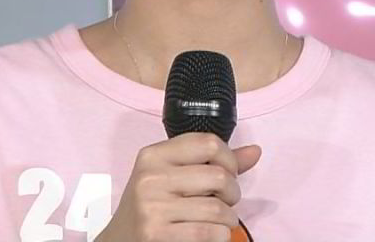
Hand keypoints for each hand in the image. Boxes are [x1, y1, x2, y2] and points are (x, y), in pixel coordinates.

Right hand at [95, 132, 261, 241]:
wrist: (119, 241)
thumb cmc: (152, 206)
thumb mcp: (172, 176)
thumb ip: (212, 163)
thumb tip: (255, 151)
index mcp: (154, 155)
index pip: (208, 143)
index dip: (229, 159)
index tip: (227, 173)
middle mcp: (151, 177)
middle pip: (219, 176)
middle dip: (232, 193)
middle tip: (224, 202)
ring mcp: (153, 207)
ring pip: (218, 209)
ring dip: (228, 219)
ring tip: (219, 221)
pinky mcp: (157, 234)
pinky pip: (211, 233)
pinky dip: (220, 236)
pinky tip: (211, 235)